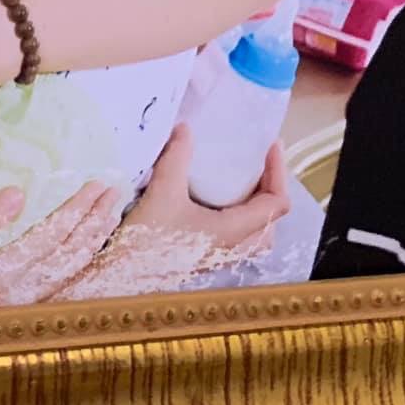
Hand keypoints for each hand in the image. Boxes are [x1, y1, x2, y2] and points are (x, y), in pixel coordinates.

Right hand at [0, 180, 122, 318]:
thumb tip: (18, 192)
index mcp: (1, 273)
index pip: (54, 236)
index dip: (80, 209)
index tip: (100, 182)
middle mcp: (20, 295)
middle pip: (72, 254)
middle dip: (97, 220)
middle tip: (116, 190)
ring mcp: (22, 309)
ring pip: (73, 274)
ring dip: (95, 241)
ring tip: (111, 215)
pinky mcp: (18, 316)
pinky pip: (64, 290)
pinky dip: (83, 267)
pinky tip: (88, 253)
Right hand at [120, 124, 289, 250]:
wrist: (124, 276)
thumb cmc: (147, 240)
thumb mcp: (162, 192)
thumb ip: (177, 157)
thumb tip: (185, 128)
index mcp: (234, 231)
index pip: (276, 203)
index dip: (279, 172)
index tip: (270, 146)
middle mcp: (234, 247)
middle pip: (272, 219)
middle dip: (270, 188)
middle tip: (257, 163)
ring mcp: (221, 256)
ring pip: (257, 232)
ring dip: (257, 206)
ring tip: (241, 182)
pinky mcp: (207, 259)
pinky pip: (239, 238)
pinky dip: (240, 217)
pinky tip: (216, 203)